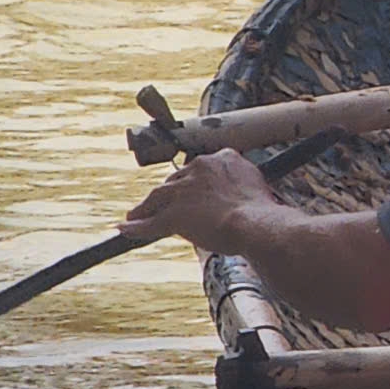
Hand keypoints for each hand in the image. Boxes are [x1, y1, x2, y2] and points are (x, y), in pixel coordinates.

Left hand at [119, 149, 274, 252]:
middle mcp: (201, 168)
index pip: (200, 168)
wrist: (257, 224)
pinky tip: (125, 230)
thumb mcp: (256, 186)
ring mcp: (184, 191)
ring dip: (145, 208)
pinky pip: (151, 222)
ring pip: (158, 197)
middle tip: (165, 205)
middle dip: (169, 194)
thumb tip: (242, 195)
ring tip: (136, 216)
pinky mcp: (174, 214)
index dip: (193, 182)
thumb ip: (242, 185)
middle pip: (175, 180)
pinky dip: (136, 227)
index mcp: (224, 158)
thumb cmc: (263, 212)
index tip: (192, 190)